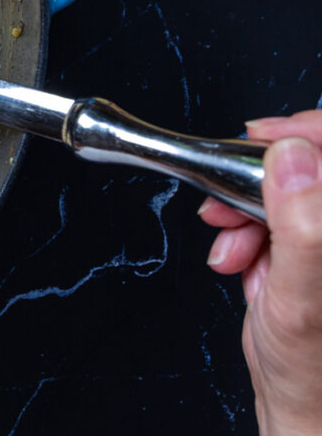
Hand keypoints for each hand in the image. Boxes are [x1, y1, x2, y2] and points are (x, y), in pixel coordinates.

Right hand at [200, 111, 321, 435]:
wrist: (304, 415)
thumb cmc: (317, 377)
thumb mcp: (302, 301)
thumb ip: (303, 228)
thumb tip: (291, 157)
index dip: (307, 133)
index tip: (264, 138)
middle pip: (310, 164)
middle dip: (258, 176)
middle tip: (228, 197)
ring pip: (286, 184)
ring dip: (243, 206)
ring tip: (229, 241)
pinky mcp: (311, 247)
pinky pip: (273, 211)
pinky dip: (244, 227)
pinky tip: (240, 256)